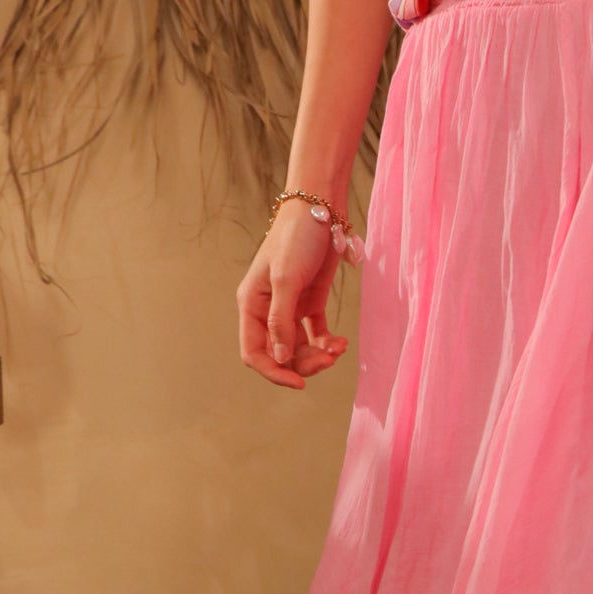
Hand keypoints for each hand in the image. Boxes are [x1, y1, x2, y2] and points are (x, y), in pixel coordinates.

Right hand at [237, 203, 353, 389]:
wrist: (320, 209)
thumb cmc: (296, 238)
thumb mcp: (286, 279)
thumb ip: (281, 321)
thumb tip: (280, 359)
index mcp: (251, 305)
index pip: (254, 352)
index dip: (273, 372)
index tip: (298, 383)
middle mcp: (267, 310)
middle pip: (280, 355)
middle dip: (303, 364)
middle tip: (329, 360)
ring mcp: (289, 308)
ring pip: (299, 349)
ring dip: (318, 356)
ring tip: (338, 349)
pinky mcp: (310, 302)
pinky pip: (315, 335)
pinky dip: (327, 343)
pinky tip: (341, 342)